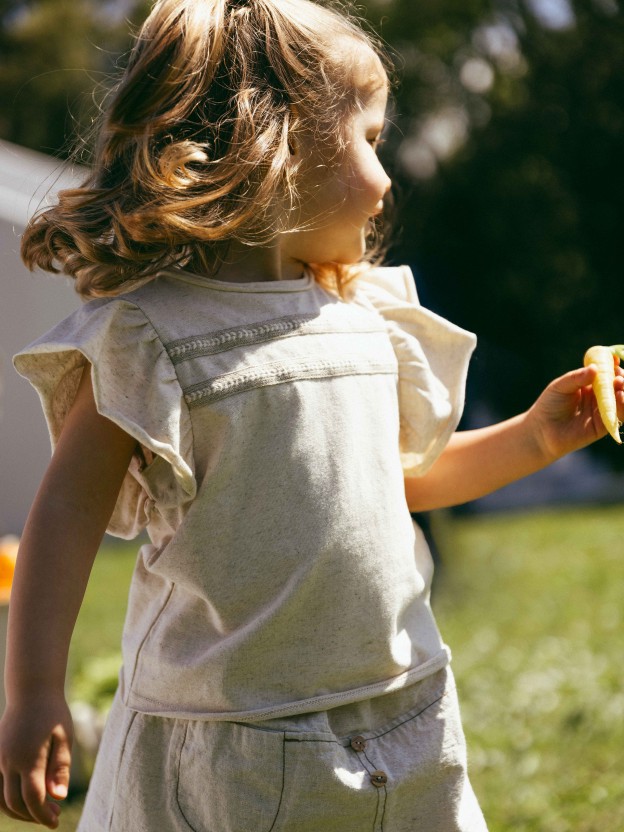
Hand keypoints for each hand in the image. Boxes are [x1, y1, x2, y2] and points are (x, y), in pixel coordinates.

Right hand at [0, 694, 72, 828]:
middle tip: (53, 815)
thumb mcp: (64, 737)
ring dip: (17, 810)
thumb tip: (58, 798)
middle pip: (14, 803)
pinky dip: (6, 798)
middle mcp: (8, 762)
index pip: (33, 799)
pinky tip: (24, 797)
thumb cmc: (53, 712)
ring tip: (39, 810)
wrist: (31, 690)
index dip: (43, 815)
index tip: (56, 822)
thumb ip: (59, 768)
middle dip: (33, 815)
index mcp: (28, 758)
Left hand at [527, 364, 623, 461]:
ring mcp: (602, 411)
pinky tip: (620, 395)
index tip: (614, 359)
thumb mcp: (560, 386)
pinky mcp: (603, 426)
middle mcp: (598, 398)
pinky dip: (622, 405)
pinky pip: (618, 415)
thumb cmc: (549, 405)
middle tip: (618, 373)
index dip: (612, 366)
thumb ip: (577, 378)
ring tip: (620, 382)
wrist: (541, 430)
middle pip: (617, 385)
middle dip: (621, 377)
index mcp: (590, 385)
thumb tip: (595, 368)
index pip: (606, 373)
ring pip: (620, 400)